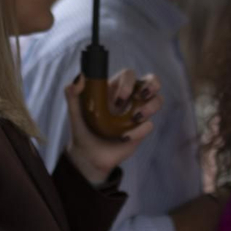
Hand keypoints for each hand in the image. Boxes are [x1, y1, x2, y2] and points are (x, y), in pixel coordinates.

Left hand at [64, 71, 161, 185]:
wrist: (88, 155)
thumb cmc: (82, 129)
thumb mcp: (74, 111)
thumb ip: (72, 93)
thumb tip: (81, 77)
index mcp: (114, 89)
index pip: (129, 75)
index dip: (129, 82)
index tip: (119, 99)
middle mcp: (129, 98)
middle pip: (152, 81)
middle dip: (152, 85)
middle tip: (141, 95)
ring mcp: (138, 113)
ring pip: (158, 100)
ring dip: (151, 106)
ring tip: (136, 118)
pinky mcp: (141, 130)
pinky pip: (149, 125)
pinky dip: (139, 131)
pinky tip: (124, 138)